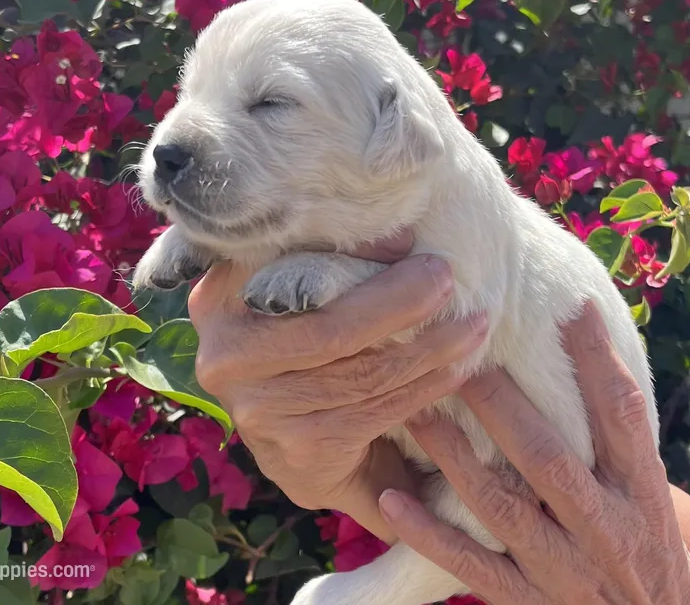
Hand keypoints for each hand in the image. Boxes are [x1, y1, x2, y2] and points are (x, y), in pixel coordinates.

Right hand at [188, 234, 486, 542]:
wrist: (298, 444)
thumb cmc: (302, 346)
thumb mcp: (299, 292)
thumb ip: (327, 259)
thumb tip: (398, 234)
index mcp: (217, 302)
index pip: (288, 272)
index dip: (352, 256)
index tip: (410, 240)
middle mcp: (225, 359)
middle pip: (330, 329)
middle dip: (401, 303)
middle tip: (448, 279)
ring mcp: (255, 413)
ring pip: (361, 375)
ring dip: (428, 350)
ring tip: (472, 326)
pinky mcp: (295, 456)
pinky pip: (373, 414)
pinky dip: (422, 389)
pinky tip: (454, 370)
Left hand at [378, 303, 689, 603]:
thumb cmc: (643, 542)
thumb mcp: (644, 490)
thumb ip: (611, 434)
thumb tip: (581, 345)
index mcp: (638, 491)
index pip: (620, 414)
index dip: (596, 359)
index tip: (566, 307)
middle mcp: (603, 527)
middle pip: (548, 458)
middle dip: (501, 407)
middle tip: (458, 357)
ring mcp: (562, 569)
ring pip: (500, 507)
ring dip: (454, 457)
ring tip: (414, 411)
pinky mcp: (526, 601)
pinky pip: (471, 567)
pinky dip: (430, 534)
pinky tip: (392, 501)